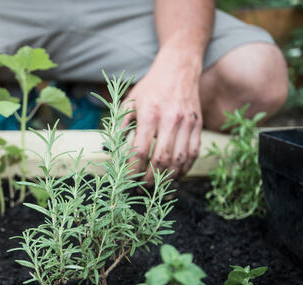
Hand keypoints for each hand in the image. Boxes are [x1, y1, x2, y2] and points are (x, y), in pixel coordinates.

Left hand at [122, 50, 202, 185]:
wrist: (178, 68)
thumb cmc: (150, 87)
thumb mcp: (129, 102)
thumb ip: (121, 126)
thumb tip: (114, 152)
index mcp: (149, 114)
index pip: (140, 150)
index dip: (133, 170)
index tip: (128, 179)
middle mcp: (170, 119)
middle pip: (160, 160)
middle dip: (149, 179)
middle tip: (141, 187)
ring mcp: (187, 123)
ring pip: (179, 160)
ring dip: (167, 178)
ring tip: (156, 185)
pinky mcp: (198, 125)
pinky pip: (193, 154)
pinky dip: (184, 169)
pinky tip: (174, 175)